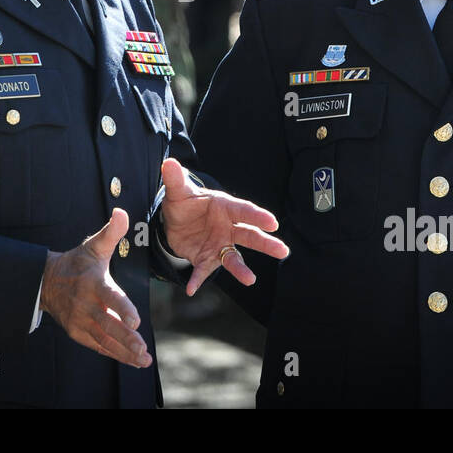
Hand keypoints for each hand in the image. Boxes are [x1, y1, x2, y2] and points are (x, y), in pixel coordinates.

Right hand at [40, 208, 152, 368]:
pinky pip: (98, 346)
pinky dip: (115, 354)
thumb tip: (122, 212)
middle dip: (126, 339)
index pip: (110, 297)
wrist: (46, 282)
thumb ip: (112, 232)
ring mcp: (80, 321)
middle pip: (108, 324)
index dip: (122, 309)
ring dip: (124, 352)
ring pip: (104, 340)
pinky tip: (133, 360)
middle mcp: (86, 305)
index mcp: (93, 283)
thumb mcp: (94, 246)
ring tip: (143, 359)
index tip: (136, 321)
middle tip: (142, 350)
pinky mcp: (78, 333)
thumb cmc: (77, 263)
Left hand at [159, 158, 288, 295]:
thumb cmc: (185, 202)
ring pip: (233, 258)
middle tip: (283, 251)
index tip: (273, 223)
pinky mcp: (206, 259)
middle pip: (249, 236)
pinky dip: (198, 280)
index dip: (258, 216)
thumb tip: (169, 163)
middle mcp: (227, 228)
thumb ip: (175, 179)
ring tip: (250, 280)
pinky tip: (191, 289)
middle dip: (265, 244)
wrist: (173, 222)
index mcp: (225, 207)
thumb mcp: (178, 191)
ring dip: (241, 269)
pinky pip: (203, 271)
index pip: (244, 211)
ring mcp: (219, 245)